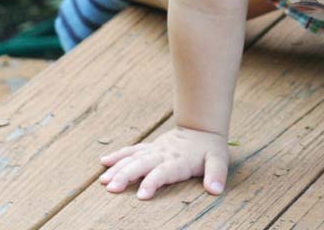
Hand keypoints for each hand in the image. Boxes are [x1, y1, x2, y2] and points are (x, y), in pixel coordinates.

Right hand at [98, 126, 229, 199]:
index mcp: (178, 161)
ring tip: (104, 181)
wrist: (202, 128)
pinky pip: (131, 151)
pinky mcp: (150, 147)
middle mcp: (163, 155)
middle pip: (142, 165)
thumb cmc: (210, 149)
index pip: (163, 172)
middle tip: (112, 188)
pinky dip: (118, 156)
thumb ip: (216, 174)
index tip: (141, 195)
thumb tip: (215, 190)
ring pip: (133, 158)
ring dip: (118, 169)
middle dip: (126, 176)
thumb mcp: (219, 160)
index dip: (153, 182)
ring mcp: (154, 150)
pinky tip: (104, 162)